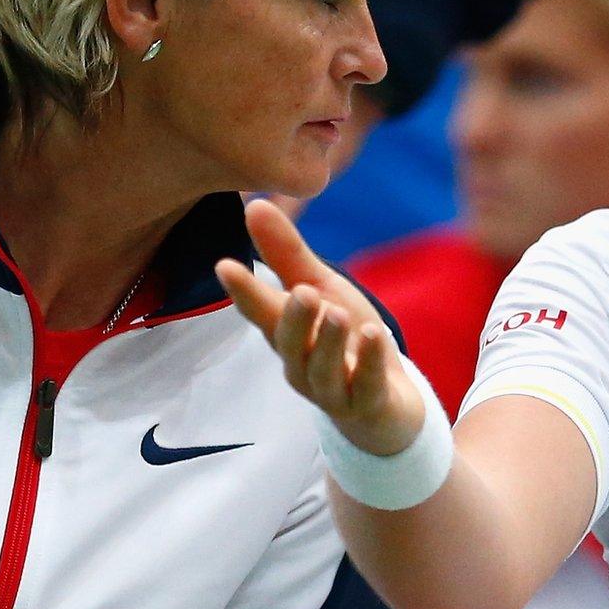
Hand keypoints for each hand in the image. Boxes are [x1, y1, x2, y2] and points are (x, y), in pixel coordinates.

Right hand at [216, 199, 425, 455]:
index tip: (225, 265)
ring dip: (331, 342)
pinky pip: (366, 387)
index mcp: (288, 334)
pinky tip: (374, 336)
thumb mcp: (321, 290)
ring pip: (324, 370)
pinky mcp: (366, 405)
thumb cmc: (343, 340)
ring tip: (340, 314)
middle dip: (294, 320)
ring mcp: (333, 390)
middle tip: (303, 293)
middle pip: (291, 345)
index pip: (260, 312)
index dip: (243, 292)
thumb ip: (286, 254)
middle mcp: (303, 364)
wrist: (383, 403)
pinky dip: (369, 362)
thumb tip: (253, 203)